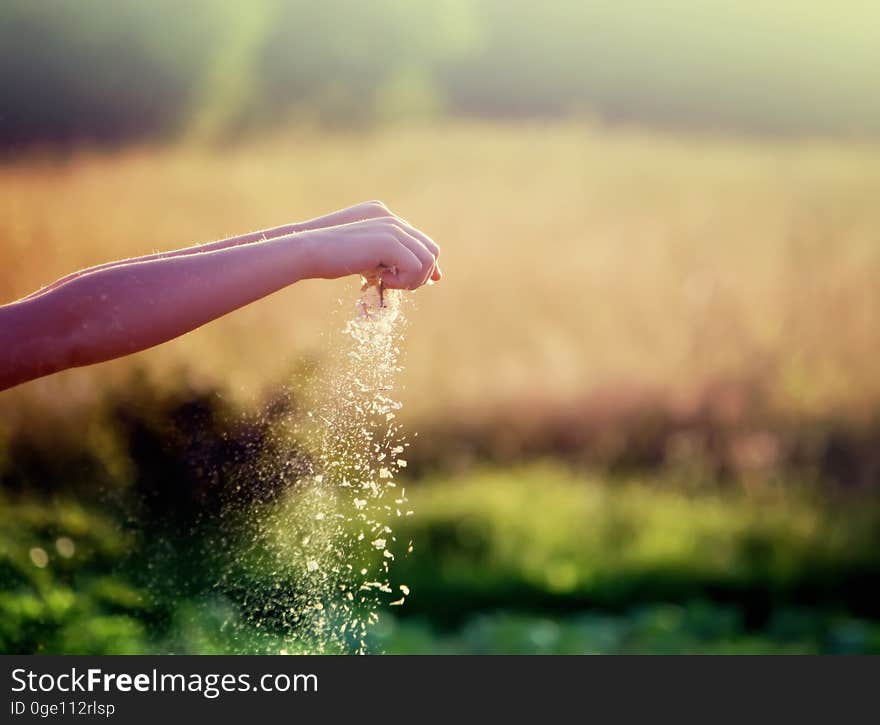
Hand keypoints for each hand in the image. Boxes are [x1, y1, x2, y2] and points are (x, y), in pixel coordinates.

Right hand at [298, 211, 441, 289]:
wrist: (313, 251)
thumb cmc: (336, 259)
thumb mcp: (370, 260)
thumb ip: (393, 263)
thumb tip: (420, 277)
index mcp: (390, 221)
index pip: (424, 243)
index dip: (427, 266)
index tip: (422, 283)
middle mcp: (395, 221)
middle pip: (432, 251)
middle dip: (421, 275)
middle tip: (398, 285)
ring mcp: (393, 229)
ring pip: (427, 260)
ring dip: (412, 280)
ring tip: (389, 283)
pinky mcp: (388, 241)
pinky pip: (414, 266)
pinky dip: (403, 281)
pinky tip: (382, 281)